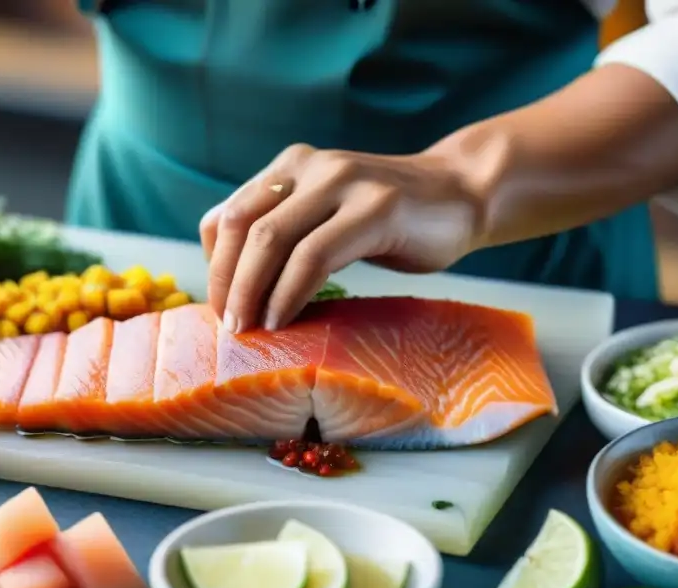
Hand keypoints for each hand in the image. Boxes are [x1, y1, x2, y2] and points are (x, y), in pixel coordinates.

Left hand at [200, 143, 482, 332]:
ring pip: (271, 238)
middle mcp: (310, 165)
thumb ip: (290, 231)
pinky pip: (314, 255)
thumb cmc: (392, 220)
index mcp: (290, 166)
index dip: (214, 267)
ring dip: (251, 292)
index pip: (227, 216)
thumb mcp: (329, 216)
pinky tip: (283, 320)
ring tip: (249, 330)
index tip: (222, 309)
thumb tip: (240, 289)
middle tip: (229, 328)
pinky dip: (289, 292)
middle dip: (226, 283)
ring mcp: (343, 182)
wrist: (463, 195)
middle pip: (241, 226)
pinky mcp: (376, 209)